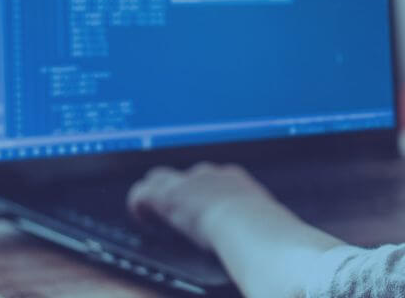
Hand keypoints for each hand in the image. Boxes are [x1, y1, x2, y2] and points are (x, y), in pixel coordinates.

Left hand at [127, 162, 277, 250]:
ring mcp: (185, 182)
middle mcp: (207, 174)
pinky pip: (141, 194)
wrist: (246, 222)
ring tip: (153, 215)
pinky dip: (139, 207)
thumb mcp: (262, 218)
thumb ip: (257, 218)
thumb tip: (265, 231)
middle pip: (182, 174)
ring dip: (155, 195)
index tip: (202, 208)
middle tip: (175, 212)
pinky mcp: (165, 195)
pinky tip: (143, 220)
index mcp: (233, 177)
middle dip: (176, 189)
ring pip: (158, 178)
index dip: (202, 193)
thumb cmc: (261, 225)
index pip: (210, 177)